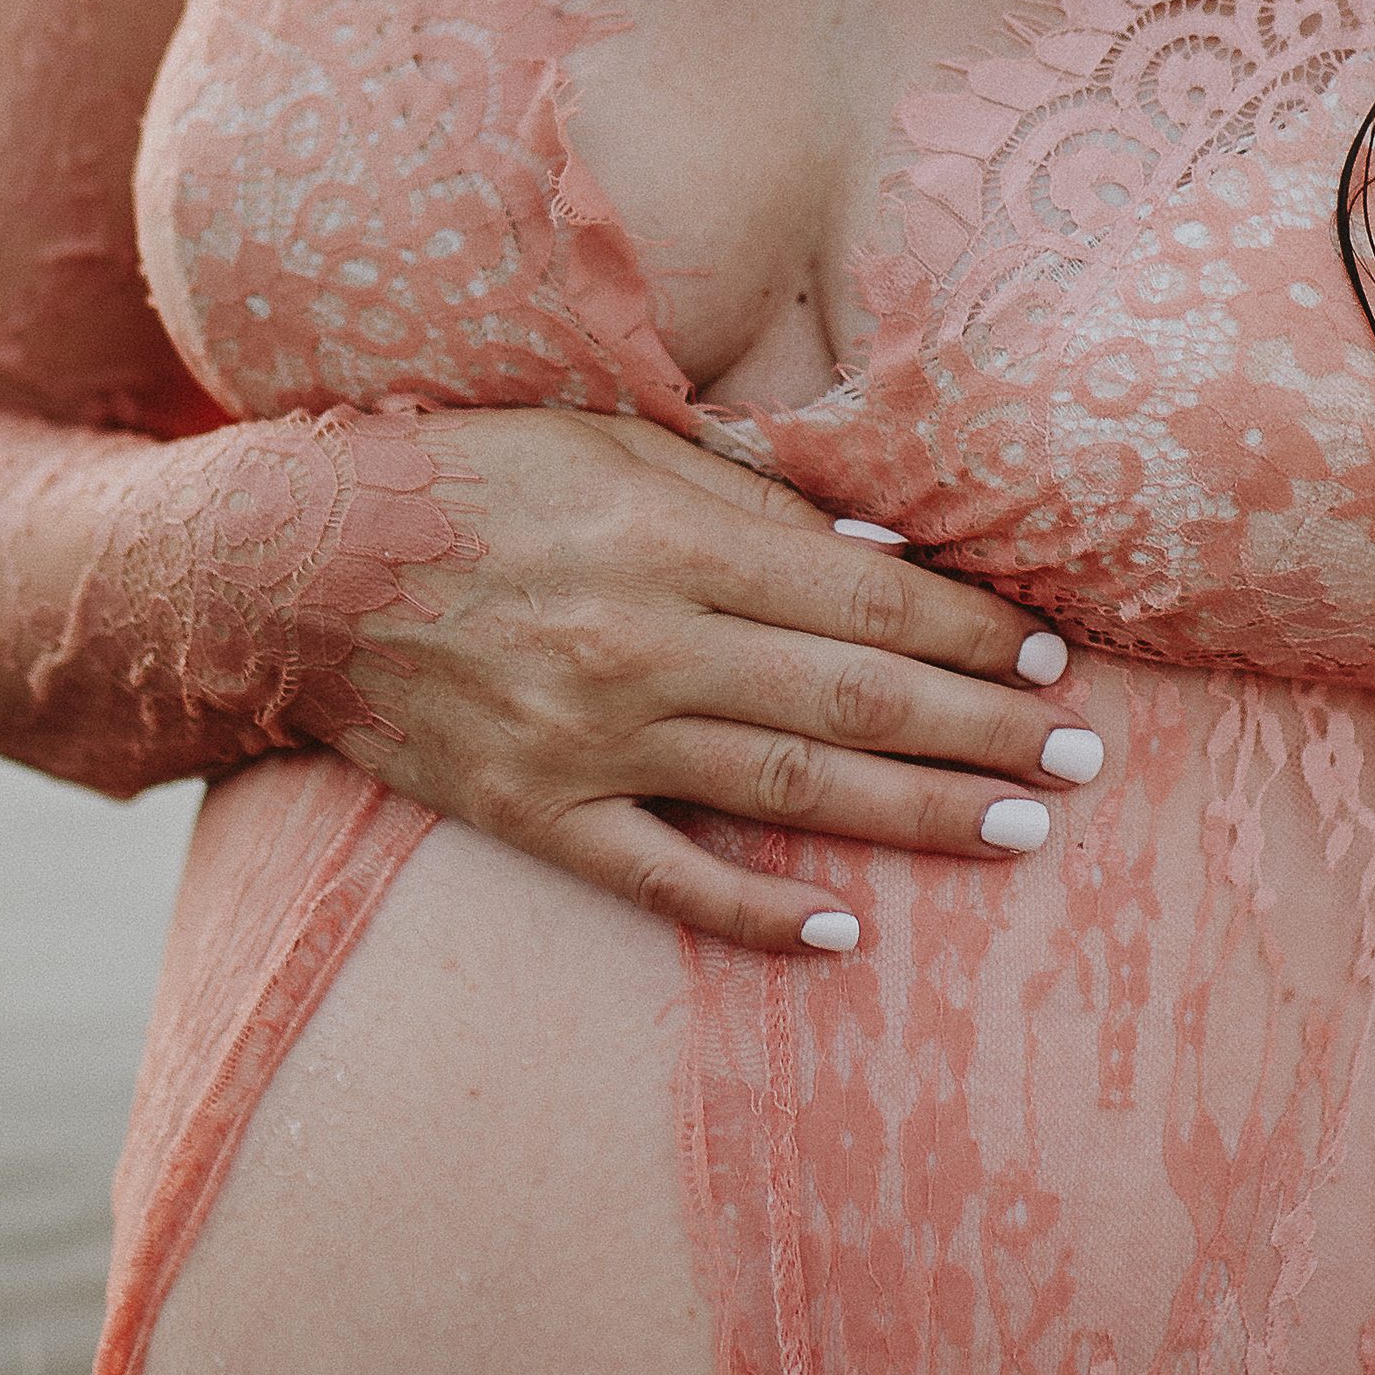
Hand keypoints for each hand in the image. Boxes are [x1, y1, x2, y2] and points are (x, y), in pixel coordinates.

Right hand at [327, 407, 1101, 957]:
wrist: (289, 570)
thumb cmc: (467, 476)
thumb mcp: (607, 438)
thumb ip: (745, 496)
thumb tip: (879, 549)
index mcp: (671, 534)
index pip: (865, 595)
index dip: (970, 633)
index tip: (1051, 660)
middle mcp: (643, 641)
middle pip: (854, 698)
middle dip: (985, 732)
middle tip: (1085, 761)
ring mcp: (587, 738)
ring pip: (789, 789)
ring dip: (919, 816)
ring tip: (1022, 833)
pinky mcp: (534, 811)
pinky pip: (663, 877)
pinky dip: (755, 913)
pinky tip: (841, 936)